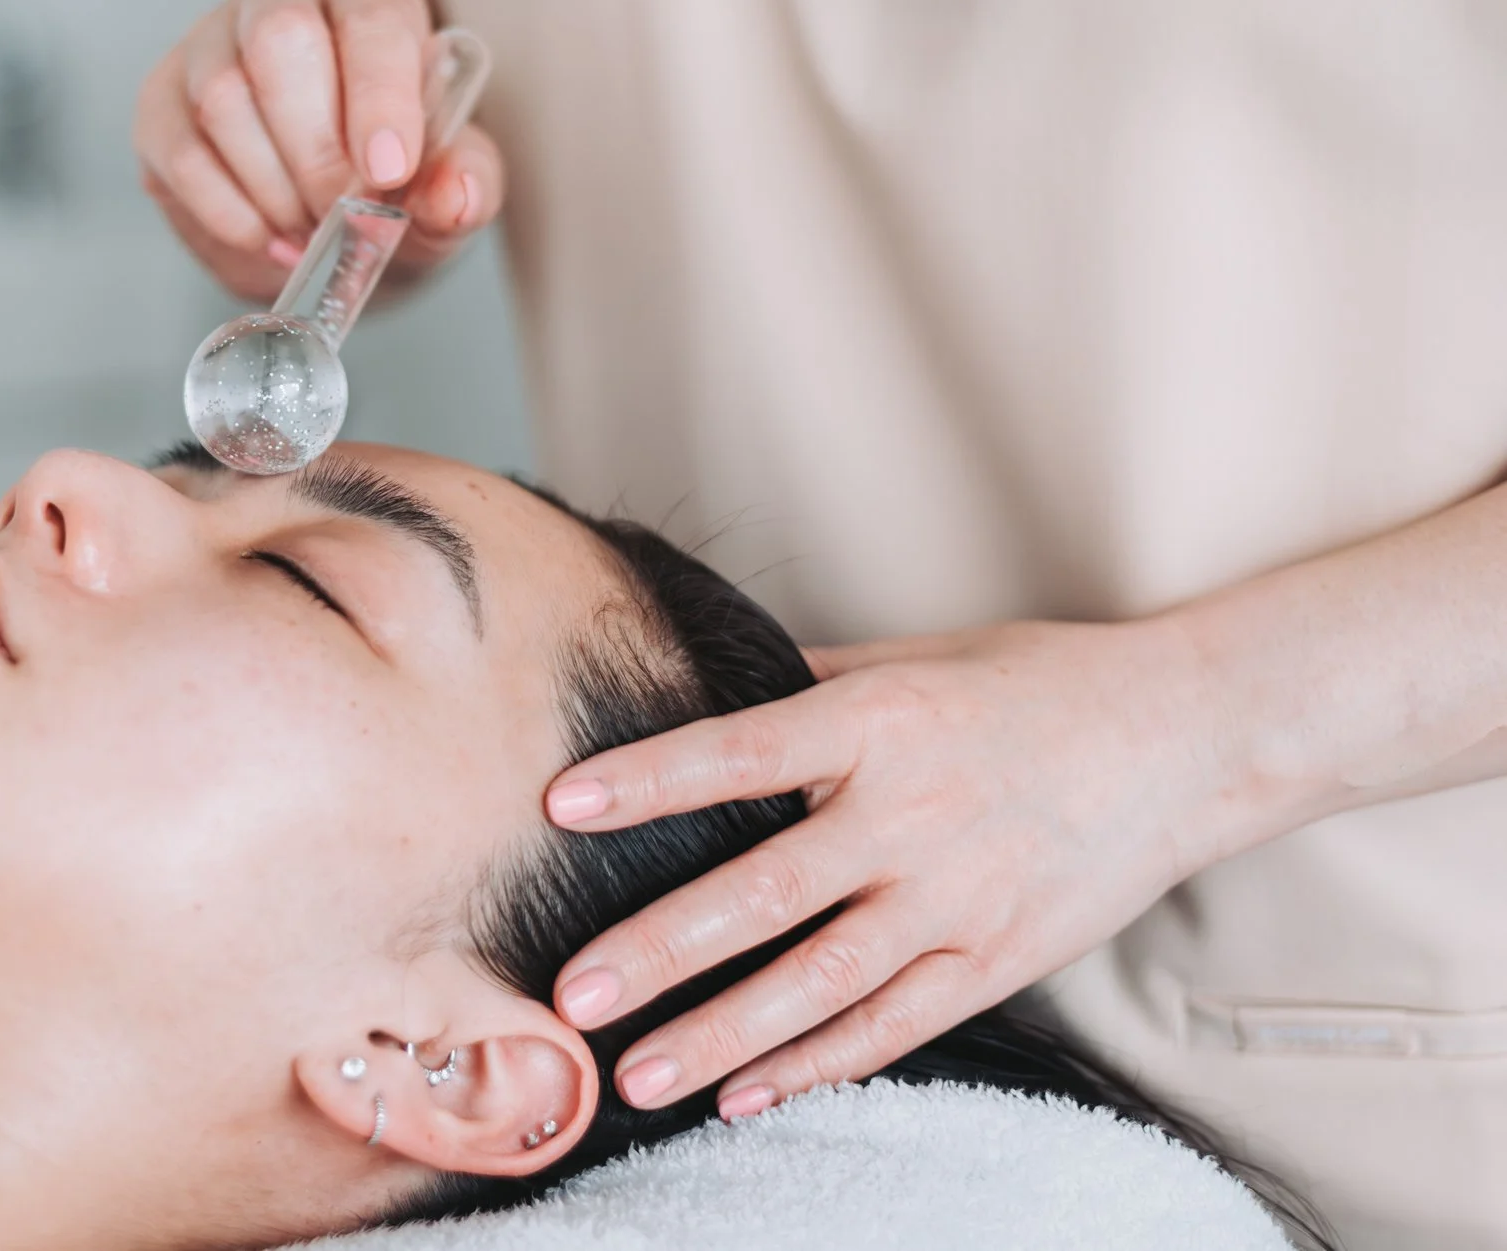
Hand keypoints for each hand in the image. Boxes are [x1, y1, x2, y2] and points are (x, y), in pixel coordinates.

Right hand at [134, 0, 504, 301]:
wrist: (327, 181)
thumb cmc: (393, 159)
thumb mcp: (446, 171)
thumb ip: (466, 179)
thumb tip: (453, 195)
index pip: (370, 14)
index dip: (379, 93)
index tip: (390, 169)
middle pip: (279, 39)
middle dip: (317, 150)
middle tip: (346, 215)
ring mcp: (207, 41)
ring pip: (222, 98)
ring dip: (273, 188)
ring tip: (312, 231)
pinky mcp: (160, 101)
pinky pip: (178, 152)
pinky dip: (226, 211)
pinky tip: (269, 237)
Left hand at [542, 617, 1252, 1118]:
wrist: (1191, 735)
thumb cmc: (1038, 683)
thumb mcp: (916, 656)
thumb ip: (806, 681)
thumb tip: (694, 675)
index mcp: (881, 720)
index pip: (743, 751)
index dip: (652, 780)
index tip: (562, 803)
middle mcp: (915, 813)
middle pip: (768, 893)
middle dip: (663, 951)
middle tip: (574, 996)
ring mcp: (959, 897)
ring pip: (822, 982)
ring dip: (724, 1036)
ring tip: (639, 1078)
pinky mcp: (999, 959)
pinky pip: (894, 1026)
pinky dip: (817, 1067)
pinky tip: (744, 1096)